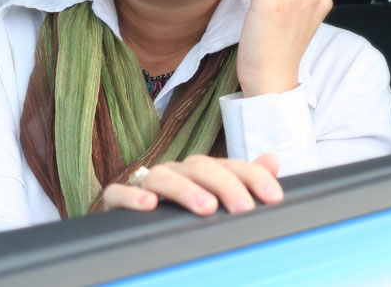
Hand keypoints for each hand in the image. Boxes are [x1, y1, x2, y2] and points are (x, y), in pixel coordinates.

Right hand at [102, 154, 281, 214]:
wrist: (135, 231)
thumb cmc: (180, 213)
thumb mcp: (216, 197)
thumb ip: (242, 180)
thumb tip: (273, 159)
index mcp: (199, 172)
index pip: (228, 165)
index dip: (253, 177)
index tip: (273, 198)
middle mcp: (174, 174)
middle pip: (199, 166)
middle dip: (224, 184)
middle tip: (243, 207)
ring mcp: (145, 185)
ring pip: (162, 176)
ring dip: (184, 189)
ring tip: (206, 207)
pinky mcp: (117, 201)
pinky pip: (118, 192)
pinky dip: (132, 196)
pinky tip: (150, 205)